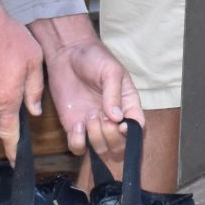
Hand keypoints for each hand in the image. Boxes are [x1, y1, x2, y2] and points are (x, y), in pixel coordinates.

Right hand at [0, 5, 44, 163]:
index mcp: (5, 100)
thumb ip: (34, 90)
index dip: (13, 151)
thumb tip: (33, 111)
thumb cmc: (8, 38)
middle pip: (2, 108)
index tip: (16, 164)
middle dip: (10, 94)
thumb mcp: (34, 60)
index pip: (10, 134)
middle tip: (15, 69)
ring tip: (1, 60)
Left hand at [44, 37, 143, 163]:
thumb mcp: (110, 70)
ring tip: (88, 116)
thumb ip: (114, 94)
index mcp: (127, 104)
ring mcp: (93, 125)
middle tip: (101, 118)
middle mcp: (112, 118)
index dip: (132, 133)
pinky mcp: (74, 128)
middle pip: (120, 145)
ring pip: (101, 149)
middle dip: (111, 137)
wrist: (67, 54)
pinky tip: (77, 125)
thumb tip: (117, 118)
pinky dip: (78, 142)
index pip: (138, 127)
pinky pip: (78, 148)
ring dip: (95, 138)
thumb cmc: (94, 58)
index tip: (120, 125)